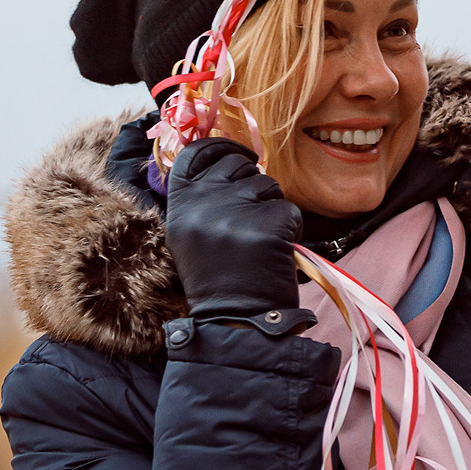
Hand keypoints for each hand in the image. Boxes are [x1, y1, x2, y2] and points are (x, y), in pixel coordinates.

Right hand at [164, 138, 301, 319]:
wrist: (233, 322)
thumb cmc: (216, 280)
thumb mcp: (190, 235)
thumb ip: (203, 198)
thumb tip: (232, 162)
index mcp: (180, 204)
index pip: (197, 152)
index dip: (221, 147)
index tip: (239, 156)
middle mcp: (204, 201)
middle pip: (238, 165)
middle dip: (252, 184)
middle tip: (253, 218)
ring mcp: (237, 210)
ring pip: (268, 186)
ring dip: (272, 209)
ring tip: (260, 243)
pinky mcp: (270, 223)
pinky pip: (290, 210)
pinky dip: (290, 230)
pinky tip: (276, 253)